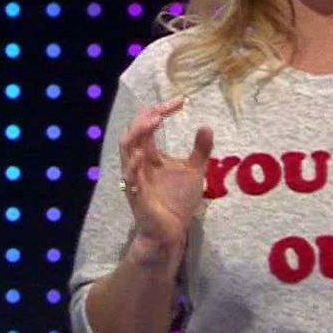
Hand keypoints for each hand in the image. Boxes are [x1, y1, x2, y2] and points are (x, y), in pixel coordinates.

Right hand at [118, 97, 213, 258]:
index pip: (148, 125)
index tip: (179, 102)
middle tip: (164, 109)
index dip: (160, 110)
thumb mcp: (194, 170)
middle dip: (146, 117)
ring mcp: (135, 177)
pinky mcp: (136, 195)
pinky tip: (143, 154)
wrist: (172, 230)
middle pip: (133, 132)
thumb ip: (200, 149)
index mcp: (150, 155)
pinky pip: (130, 177)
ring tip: (154, 120)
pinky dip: (134, 164)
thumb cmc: (177, 201)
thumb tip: (206, 125)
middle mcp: (139, 162)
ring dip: (138, 133)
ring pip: (126, 149)